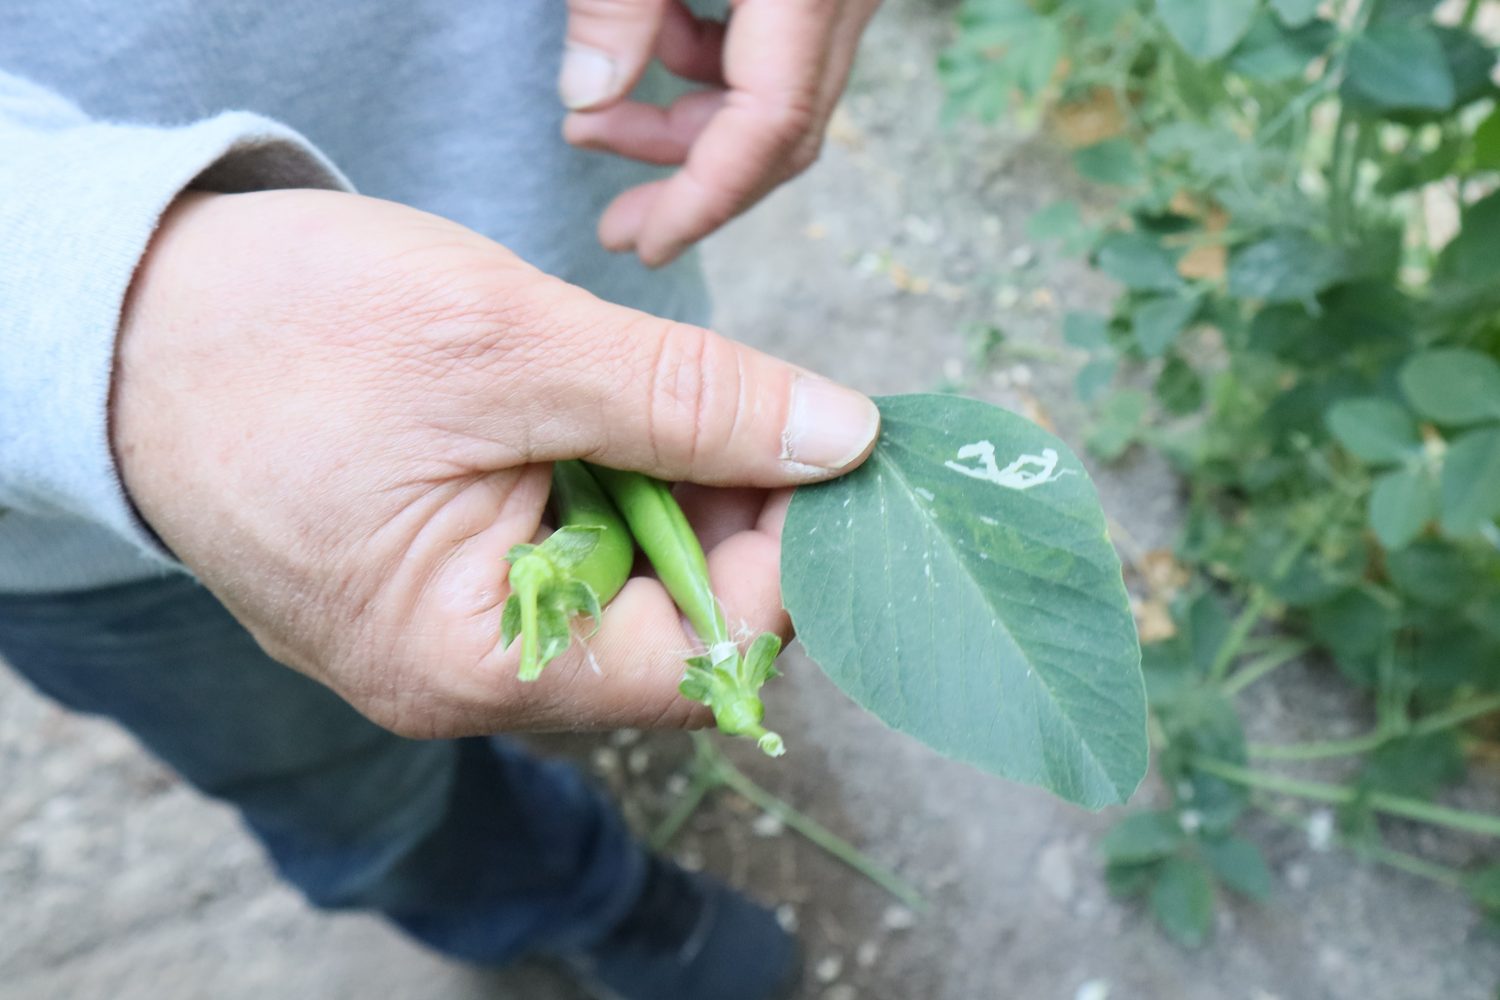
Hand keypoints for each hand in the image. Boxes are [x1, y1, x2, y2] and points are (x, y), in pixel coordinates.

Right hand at [111, 190, 878, 737]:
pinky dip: (610, 483)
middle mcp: (465, 681)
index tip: (816, 447)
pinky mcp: (443, 582)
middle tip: (740, 401)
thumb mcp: (507, 345)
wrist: (125, 317)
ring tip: (644, 393)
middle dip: (731, 517)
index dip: (784, 556)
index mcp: (471, 663)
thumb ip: (687, 399)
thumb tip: (843, 437)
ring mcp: (451, 634)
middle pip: (671, 632)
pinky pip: (568, 556)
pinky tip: (590, 413)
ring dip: (669, 491)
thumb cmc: (282, 334)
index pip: (700, 659)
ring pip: (626, 589)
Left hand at [558, 0, 880, 265]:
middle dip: (692, 186)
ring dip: (690, 126)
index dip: (704, 200)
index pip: (771, 128)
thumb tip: (587, 99)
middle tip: (615, 226)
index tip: (646, 248)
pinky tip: (652, 41)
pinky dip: (712, 69)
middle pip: (781, 129)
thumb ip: (615, 9)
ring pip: (780, 97)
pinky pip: (780, 53)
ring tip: (596, 121)